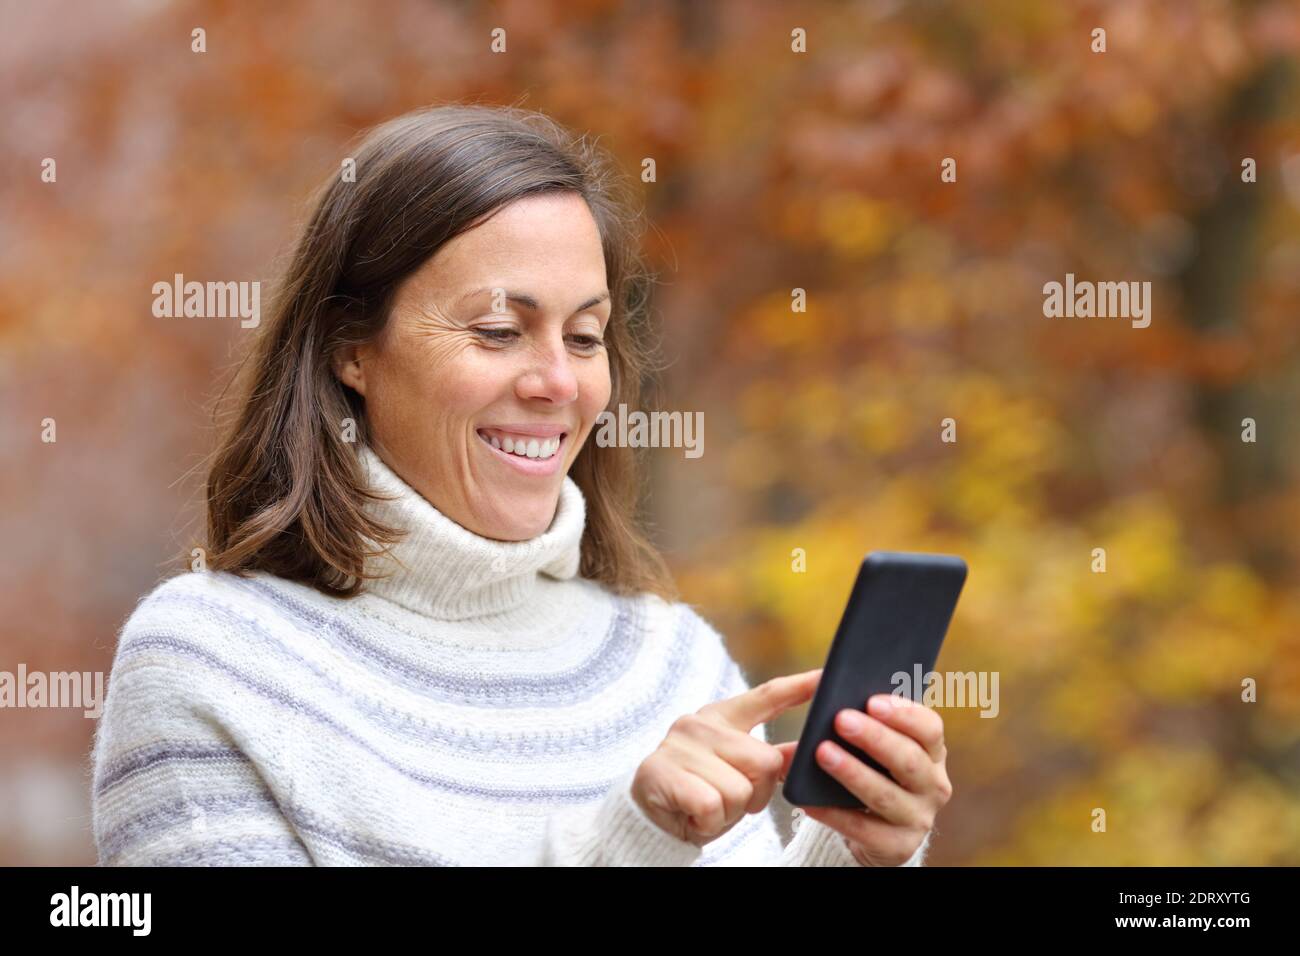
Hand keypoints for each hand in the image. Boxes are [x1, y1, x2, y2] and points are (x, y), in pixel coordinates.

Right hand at [631, 668, 821, 845]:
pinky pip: (712, 805)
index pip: (765, 696)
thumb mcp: (737, 772)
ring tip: (708, 808)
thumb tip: (806, 750)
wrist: (652, 819)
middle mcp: (699, 723)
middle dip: (758, 793)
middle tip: (731, 800)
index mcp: (721, 717)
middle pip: (765, 760)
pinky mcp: (662, 771)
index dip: (798, 687)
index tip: (826, 676)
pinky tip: (693, 816)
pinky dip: (709, 822)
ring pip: (740, 789)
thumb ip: (767, 758)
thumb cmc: (701, 792)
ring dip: (730, 812)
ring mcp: (679, 746)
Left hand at [797, 694, 951, 865]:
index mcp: (932, 753)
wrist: (875, 828)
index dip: (904, 714)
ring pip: (885, 795)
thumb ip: (869, 725)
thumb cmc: (874, 771)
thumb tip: (835, 701)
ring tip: (822, 753)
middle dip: (874, 738)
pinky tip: (810, 801)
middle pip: (909, 760)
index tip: (871, 700)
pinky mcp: (899, 847)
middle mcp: (934, 786)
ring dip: (853, 772)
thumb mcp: (878, 748)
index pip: (930, 729)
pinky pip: (863, 829)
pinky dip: (835, 814)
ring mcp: (919, 819)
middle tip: (840, 719)